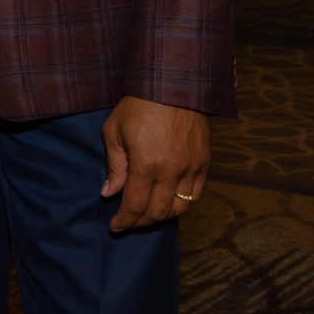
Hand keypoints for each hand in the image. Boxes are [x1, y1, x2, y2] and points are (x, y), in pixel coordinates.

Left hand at [101, 96, 208, 231]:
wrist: (172, 86)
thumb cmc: (137, 106)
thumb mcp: (114, 131)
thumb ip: (114, 166)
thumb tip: (109, 193)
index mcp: (146, 164)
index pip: (135, 205)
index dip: (124, 221)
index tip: (115, 227)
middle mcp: (172, 171)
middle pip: (157, 212)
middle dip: (140, 222)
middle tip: (128, 223)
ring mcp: (191, 168)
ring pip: (179, 208)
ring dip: (162, 218)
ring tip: (146, 216)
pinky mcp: (204, 164)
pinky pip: (196, 195)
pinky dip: (182, 205)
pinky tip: (168, 204)